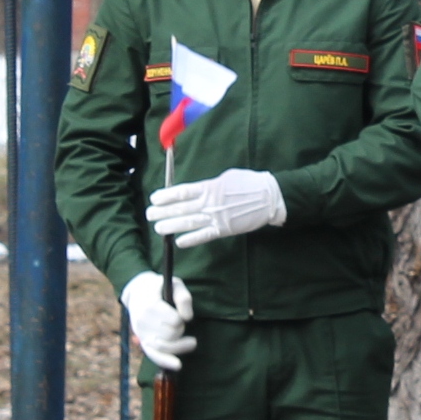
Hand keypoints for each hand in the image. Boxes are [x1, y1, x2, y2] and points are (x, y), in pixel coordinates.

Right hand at [119, 272, 195, 370]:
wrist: (137, 292)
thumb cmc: (160, 288)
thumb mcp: (175, 284)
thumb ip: (183, 297)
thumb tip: (188, 318)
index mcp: (150, 305)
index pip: (175, 321)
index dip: (182, 318)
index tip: (181, 313)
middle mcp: (143, 321)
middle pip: (172, 334)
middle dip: (181, 330)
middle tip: (179, 322)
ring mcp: (141, 333)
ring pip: (166, 346)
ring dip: (180, 345)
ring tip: (191, 341)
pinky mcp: (143, 341)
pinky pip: (153, 355)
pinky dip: (166, 361)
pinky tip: (178, 366)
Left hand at [145, 169, 285, 246]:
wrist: (271, 198)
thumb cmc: (250, 183)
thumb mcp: (227, 177)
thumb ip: (210, 185)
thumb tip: (198, 190)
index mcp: (209, 187)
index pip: (181, 192)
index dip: (165, 196)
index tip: (154, 199)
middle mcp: (209, 203)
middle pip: (180, 208)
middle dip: (162, 212)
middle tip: (149, 215)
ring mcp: (217, 217)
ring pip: (188, 223)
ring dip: (171, 226)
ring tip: (158, 228)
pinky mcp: (225, 229)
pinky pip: (205, 235)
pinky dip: (191, 239)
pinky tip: (179, 242)